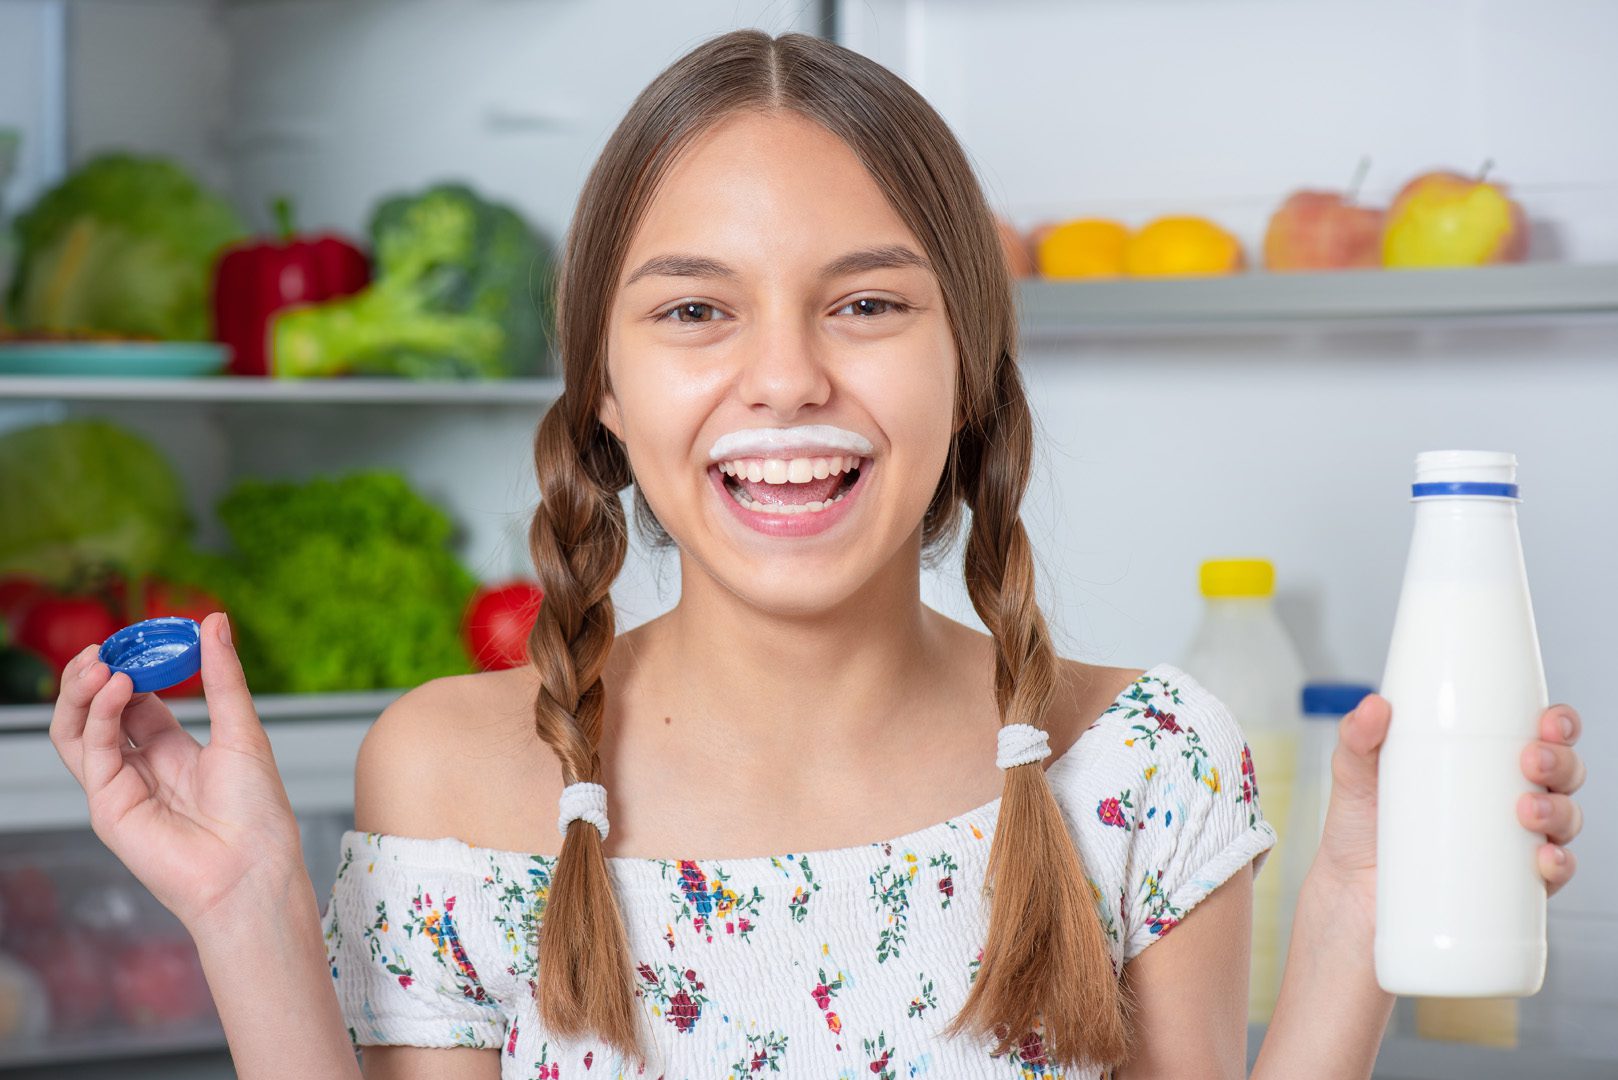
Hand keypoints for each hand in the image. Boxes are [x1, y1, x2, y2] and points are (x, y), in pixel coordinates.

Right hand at [50, 612, 306, 932]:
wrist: (253, 868)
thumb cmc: (257, 810)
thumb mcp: (242, 729)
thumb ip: (221, 676)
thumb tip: (214, 621)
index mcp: (176, 750)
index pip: (138, 699)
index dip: (133, 666)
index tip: (139, 636)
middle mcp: (144, 767)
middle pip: (100, 712)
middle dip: (96, 675)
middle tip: (105, 646)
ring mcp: (122, 787)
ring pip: (78, 731)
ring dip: (82, 692)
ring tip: (100, 663)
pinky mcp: (108, 807)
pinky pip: (90, 752)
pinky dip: (98, 715)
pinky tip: (118, 688)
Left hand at [1314, 693, 1584, 899]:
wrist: (1349, 893)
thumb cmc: (1361, 826)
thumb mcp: (1354, 773)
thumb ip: (1357, 736)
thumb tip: (1374, 707)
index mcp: (1481, 760)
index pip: (1537, 733)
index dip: (1557, 724)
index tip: (1546, 722)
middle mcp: (1507, 797)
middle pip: (1561, 772)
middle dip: (1559, 762)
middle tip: (1531, 763)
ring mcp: (1513, 842)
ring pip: (1564, 818)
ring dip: (1560, 810)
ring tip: (1528, 810)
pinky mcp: (1510, 884)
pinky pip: (1553, 874)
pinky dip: (1559, 864)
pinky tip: (1545, 858)